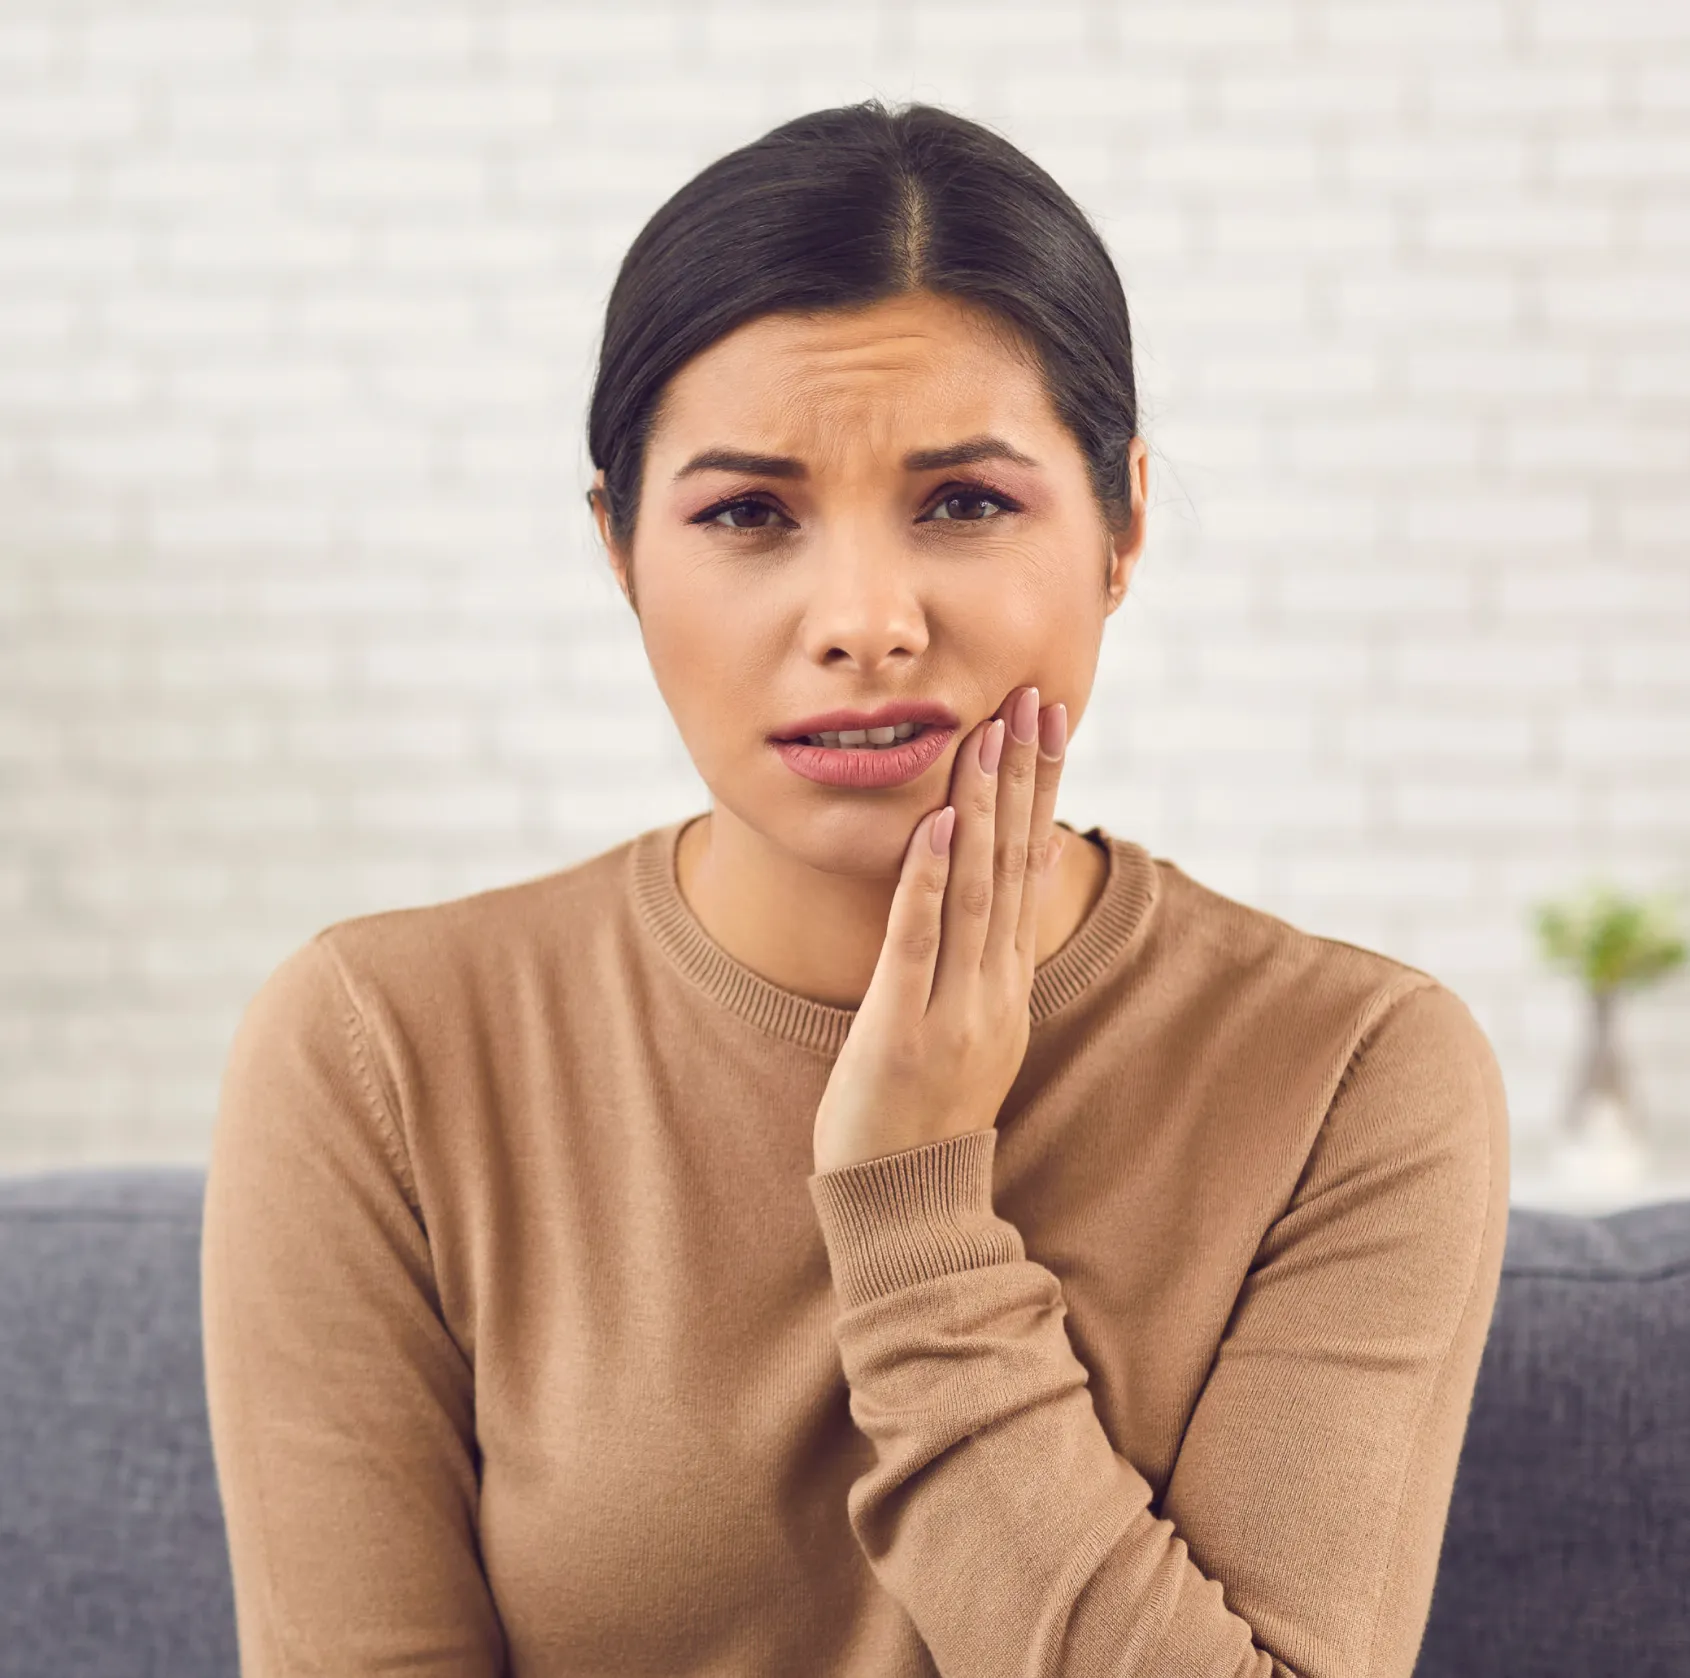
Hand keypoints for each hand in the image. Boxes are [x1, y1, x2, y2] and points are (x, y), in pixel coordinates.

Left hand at [811, 685, 1068, 1175]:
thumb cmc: (928, 1109)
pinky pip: (917, 943)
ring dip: (985, 807)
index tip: (1049, 721)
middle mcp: (994, 986)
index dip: (1041, 789)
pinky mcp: (902, 1031)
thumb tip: (1028, 863)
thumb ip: (1000, 946)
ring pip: (976, 890)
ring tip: (992, 735)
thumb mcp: (980, 1022)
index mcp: (1009, 981)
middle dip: (1024, 776)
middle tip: (1035, 698)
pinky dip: (930, 880)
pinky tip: (939, 823)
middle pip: (1013, 863)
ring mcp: (953, 1009)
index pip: (1030, 866)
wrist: (908, 1204)